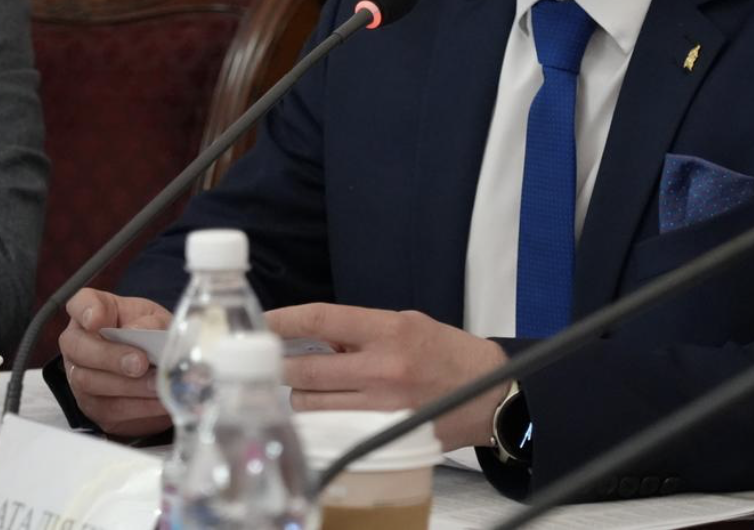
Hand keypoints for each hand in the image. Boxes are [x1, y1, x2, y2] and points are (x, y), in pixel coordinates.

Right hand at [57, 288, 173, 436]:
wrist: (157, 369)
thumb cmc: (150, 335)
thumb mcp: (156, 320)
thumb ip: (150, 323)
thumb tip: (139, 333)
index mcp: (92, 314)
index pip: (79, 305)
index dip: (85, 310)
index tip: (97, 319)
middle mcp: (77, 345)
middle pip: (78, 348)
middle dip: (110, 357)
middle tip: (140, 362)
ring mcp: (80, 377)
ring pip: (91, 383)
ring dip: (128, 386)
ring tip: (157, 384)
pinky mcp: (93, 407)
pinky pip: (108, 410)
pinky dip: (137, 407)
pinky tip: (158, 401)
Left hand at [268, 303, 508, 448]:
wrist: (490, 393)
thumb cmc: (449, 354)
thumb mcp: (409, 323)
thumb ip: (363, 330)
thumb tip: (320, 337)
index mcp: (389, 330)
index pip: (322, 320)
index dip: (284, 320)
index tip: (262, 321)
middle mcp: (381, 367)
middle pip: (305, 369)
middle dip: (281, 365)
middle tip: (272, 361)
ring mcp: (380, 405)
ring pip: (311, 403)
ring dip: (297, 394)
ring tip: (303, 385)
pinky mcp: (382, 433)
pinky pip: (332, 427)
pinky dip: (319, 419)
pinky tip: (321, 410)